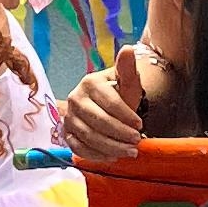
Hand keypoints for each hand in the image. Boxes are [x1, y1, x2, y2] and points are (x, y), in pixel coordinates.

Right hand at [63, 55, 149, 171]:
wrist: (108, 105)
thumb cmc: (120, 92)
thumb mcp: (127, 80)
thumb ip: (127, 67)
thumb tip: (129, 49)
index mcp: (90, 83)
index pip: (108, 102)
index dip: (125, 115)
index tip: (140, 126)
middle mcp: (75, 99)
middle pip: (97, 121)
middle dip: (119, 134)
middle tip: (136, 142)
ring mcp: (69, 117)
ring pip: (88, 136)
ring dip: (111, 147)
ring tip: (129, 152)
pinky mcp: (67, 133)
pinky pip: (78, 148)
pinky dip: (96, 155)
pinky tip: (113, 157)